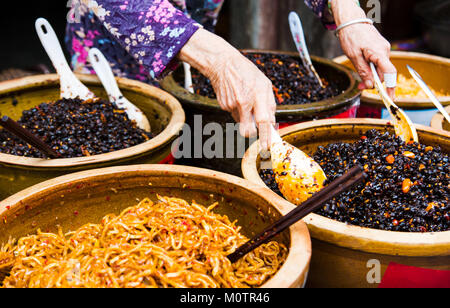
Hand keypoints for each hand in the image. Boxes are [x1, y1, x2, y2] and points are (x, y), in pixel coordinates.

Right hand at [179, 29, 276, 149]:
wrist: (222, 64)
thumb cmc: (247, 72)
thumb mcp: (265, 84)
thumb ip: (270, 104)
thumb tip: (272, 122)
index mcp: (257, 95)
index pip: (263, 121)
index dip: (266, 136)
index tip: (267, 146)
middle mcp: (244, 102)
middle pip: (247, 130)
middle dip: (252, 133)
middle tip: (256, 129)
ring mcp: (232, 105)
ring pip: (242, 122)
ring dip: (246, 117)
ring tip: (245, 100)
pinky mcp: (224, 106)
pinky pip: (235, 115)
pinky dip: (239, 110)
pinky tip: (237, 97)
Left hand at [331, 0, 396, 98]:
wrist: (351, 21)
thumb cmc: (351, 36)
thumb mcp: (354, 57)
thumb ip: (363, 72)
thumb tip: (370, 86)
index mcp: (379, 53)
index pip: (389, 73)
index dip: (390, 87)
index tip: (390, 99)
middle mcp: (385, 51)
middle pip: (384, 73)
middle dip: (374, 82)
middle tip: (360, 87)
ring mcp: (383, 49)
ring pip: (380, 68)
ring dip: (371, 76)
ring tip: (359, 79)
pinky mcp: (380, 49)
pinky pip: (378, 63)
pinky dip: (372, 69)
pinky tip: (363, 68)